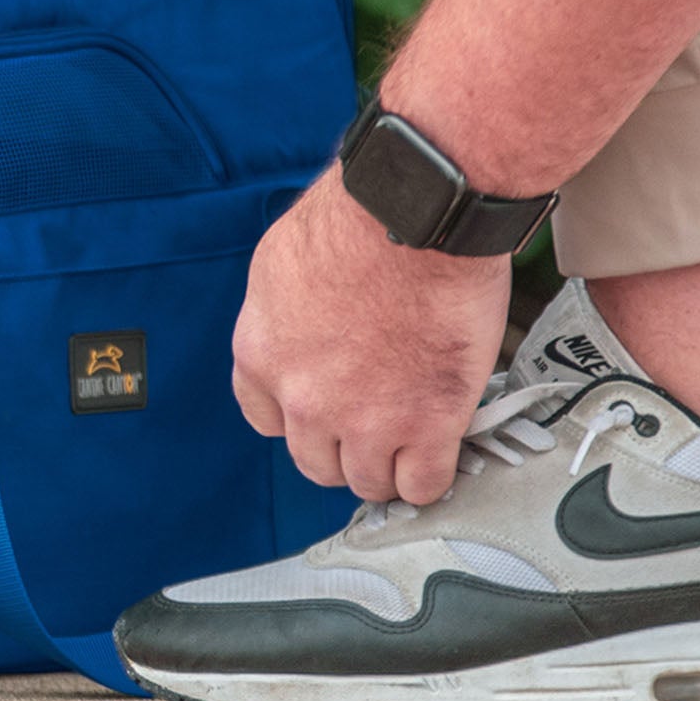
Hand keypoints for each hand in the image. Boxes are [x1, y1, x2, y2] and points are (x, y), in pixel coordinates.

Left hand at [233, 165, 510, 506]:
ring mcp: (363, 419)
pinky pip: (422, 486)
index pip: (265, 418)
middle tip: (372, 423)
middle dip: (342, 445)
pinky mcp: (424, 426)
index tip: (322, 411)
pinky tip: (439, 449)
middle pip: (314, 460)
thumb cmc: (355, 219)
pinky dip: (430, 475)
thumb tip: (300, 337)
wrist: (416, 214)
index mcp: (260, 353)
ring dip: (387, 465)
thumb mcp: (281, 265)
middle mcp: (301, 397)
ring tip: (408, 440)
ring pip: (368, 481)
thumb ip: (284, 318)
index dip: (299, 417)